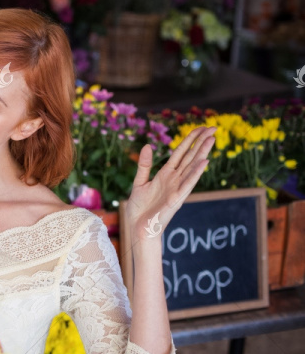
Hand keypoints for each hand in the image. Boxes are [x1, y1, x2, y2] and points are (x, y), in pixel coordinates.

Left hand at [125, 126, 215, 242]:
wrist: (139, 227)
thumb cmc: (140, 208)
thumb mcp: (139, 182)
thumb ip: (144, 165)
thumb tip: (148, 145)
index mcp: (166, 174)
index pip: (181, 152)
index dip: (190, 139)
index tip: (201, 127)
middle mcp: (175, 179)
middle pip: (190, 156)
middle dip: (201, 141)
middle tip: (214, 127)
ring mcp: (177, 188)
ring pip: (192, 167)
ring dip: (202, 153)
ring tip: (212, 139)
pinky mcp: (176, 199)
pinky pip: (188, 184)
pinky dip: (196, 173)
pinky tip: (205, 162)